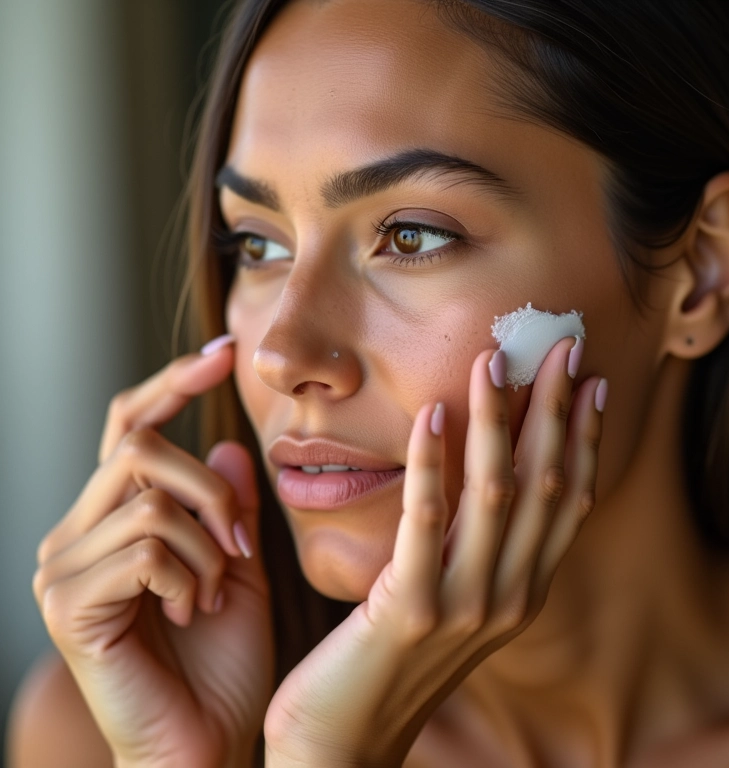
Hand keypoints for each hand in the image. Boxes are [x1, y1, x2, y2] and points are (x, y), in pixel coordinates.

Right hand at [33, 341, 271, 767]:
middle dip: (209, 488)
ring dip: (208, 543)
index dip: (173, 383)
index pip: (132, 427)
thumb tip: (223, 444)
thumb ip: (229, 505)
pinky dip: (191, 574)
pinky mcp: (67, 604)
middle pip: (140, 447)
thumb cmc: (223, 659)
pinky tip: (192, 611)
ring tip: (216, 591)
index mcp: (115, 519)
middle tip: (242, 543)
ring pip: (149, 497)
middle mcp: (76, 533)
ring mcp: (63, 568)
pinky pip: (146, 547)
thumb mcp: (238, 565)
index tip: (224, 353)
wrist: (206, 744)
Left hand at [263, 338, 604, 767]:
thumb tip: (483, 476)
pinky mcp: (410, 609)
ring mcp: (464, 606)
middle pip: (543, 486)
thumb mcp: (452, 601)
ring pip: (494, 494)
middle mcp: (508, 597)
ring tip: (490, 364)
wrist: (344, 745)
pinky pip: (425, 521)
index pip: (568, 502)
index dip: (583, 439)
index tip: (588, 383)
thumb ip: (474, 549)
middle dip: (554, 412)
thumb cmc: (392, 662)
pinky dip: (431, 463)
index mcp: (522, 592)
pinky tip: (430, 413)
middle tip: (559, 348)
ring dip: (496, 422)